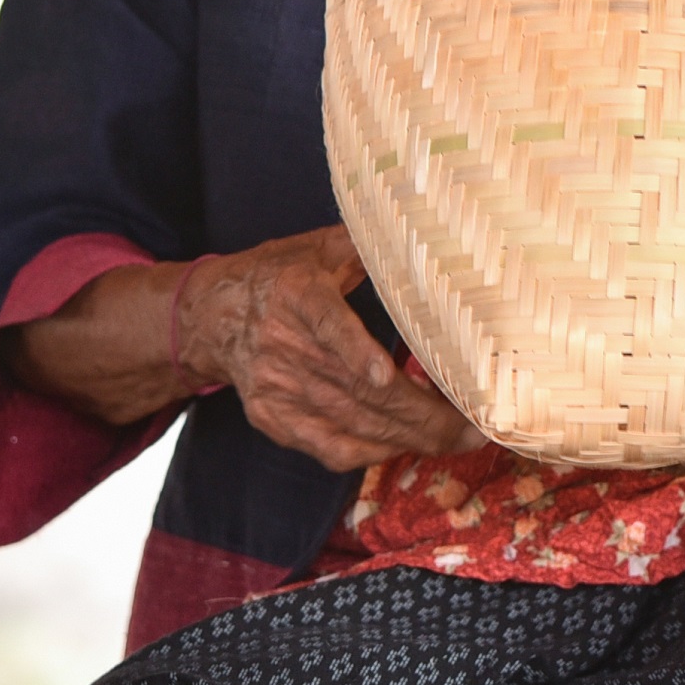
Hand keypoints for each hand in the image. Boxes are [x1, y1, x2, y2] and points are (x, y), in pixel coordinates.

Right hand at [175, 227, 479, 472]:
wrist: (211, 316)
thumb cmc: (280, 275)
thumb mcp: (319, 246)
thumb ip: (369, 243)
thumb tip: (430, 231)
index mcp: (296, 291)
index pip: (325, 321)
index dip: (355, 350)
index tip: (386, 373)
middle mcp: (281, 344)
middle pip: (356, 389)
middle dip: (422, 415)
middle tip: (473, 426)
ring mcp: (275, 388)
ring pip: (352, 424)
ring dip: (409, 438)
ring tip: (456, 440)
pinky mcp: (272, 418)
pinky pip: (330, 448)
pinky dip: (374, 452)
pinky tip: (408, 446)